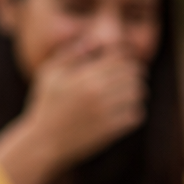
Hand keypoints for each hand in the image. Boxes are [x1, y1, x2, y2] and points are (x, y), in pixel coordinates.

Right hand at [0, 42, 147, 183]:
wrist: (45, 141)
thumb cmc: (46, 105)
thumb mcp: (50, 74)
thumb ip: (70, 55)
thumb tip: (94, 42)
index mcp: (84, 76)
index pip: (119, 58)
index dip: (126, 56)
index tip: (125, 59)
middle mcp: (97, 92)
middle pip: (133, 74)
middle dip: (135, 73)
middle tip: (131, 76)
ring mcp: (105, 112)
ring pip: (138, 94)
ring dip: (136, 92)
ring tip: (129, 93)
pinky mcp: (111, 130)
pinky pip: (136, 115)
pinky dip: (135, 111)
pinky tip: (125, 110)